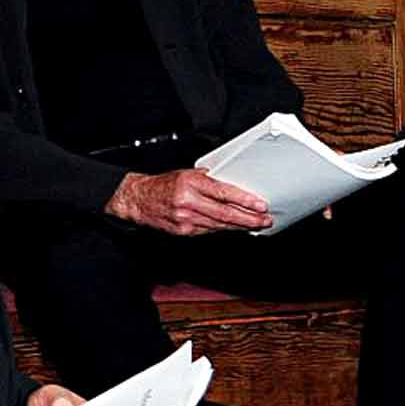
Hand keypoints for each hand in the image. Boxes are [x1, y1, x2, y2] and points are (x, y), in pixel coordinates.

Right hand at [106, 168, 269, 235]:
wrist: (139, 200)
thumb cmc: (164, 185)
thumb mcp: (187, 174)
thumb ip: (209, 180)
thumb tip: (233, 185)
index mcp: (190, 183)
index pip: (223, 193)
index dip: (244, 201)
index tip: (260, 205)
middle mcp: (188, 201)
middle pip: (225, 213)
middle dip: (248, 218)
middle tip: (265, 220)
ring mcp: (185, 219)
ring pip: (219, 225)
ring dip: (240, 226)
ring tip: (255, 225)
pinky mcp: (183, 231)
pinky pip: (209, 231)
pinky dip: (224, 229)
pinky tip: (235, 228)